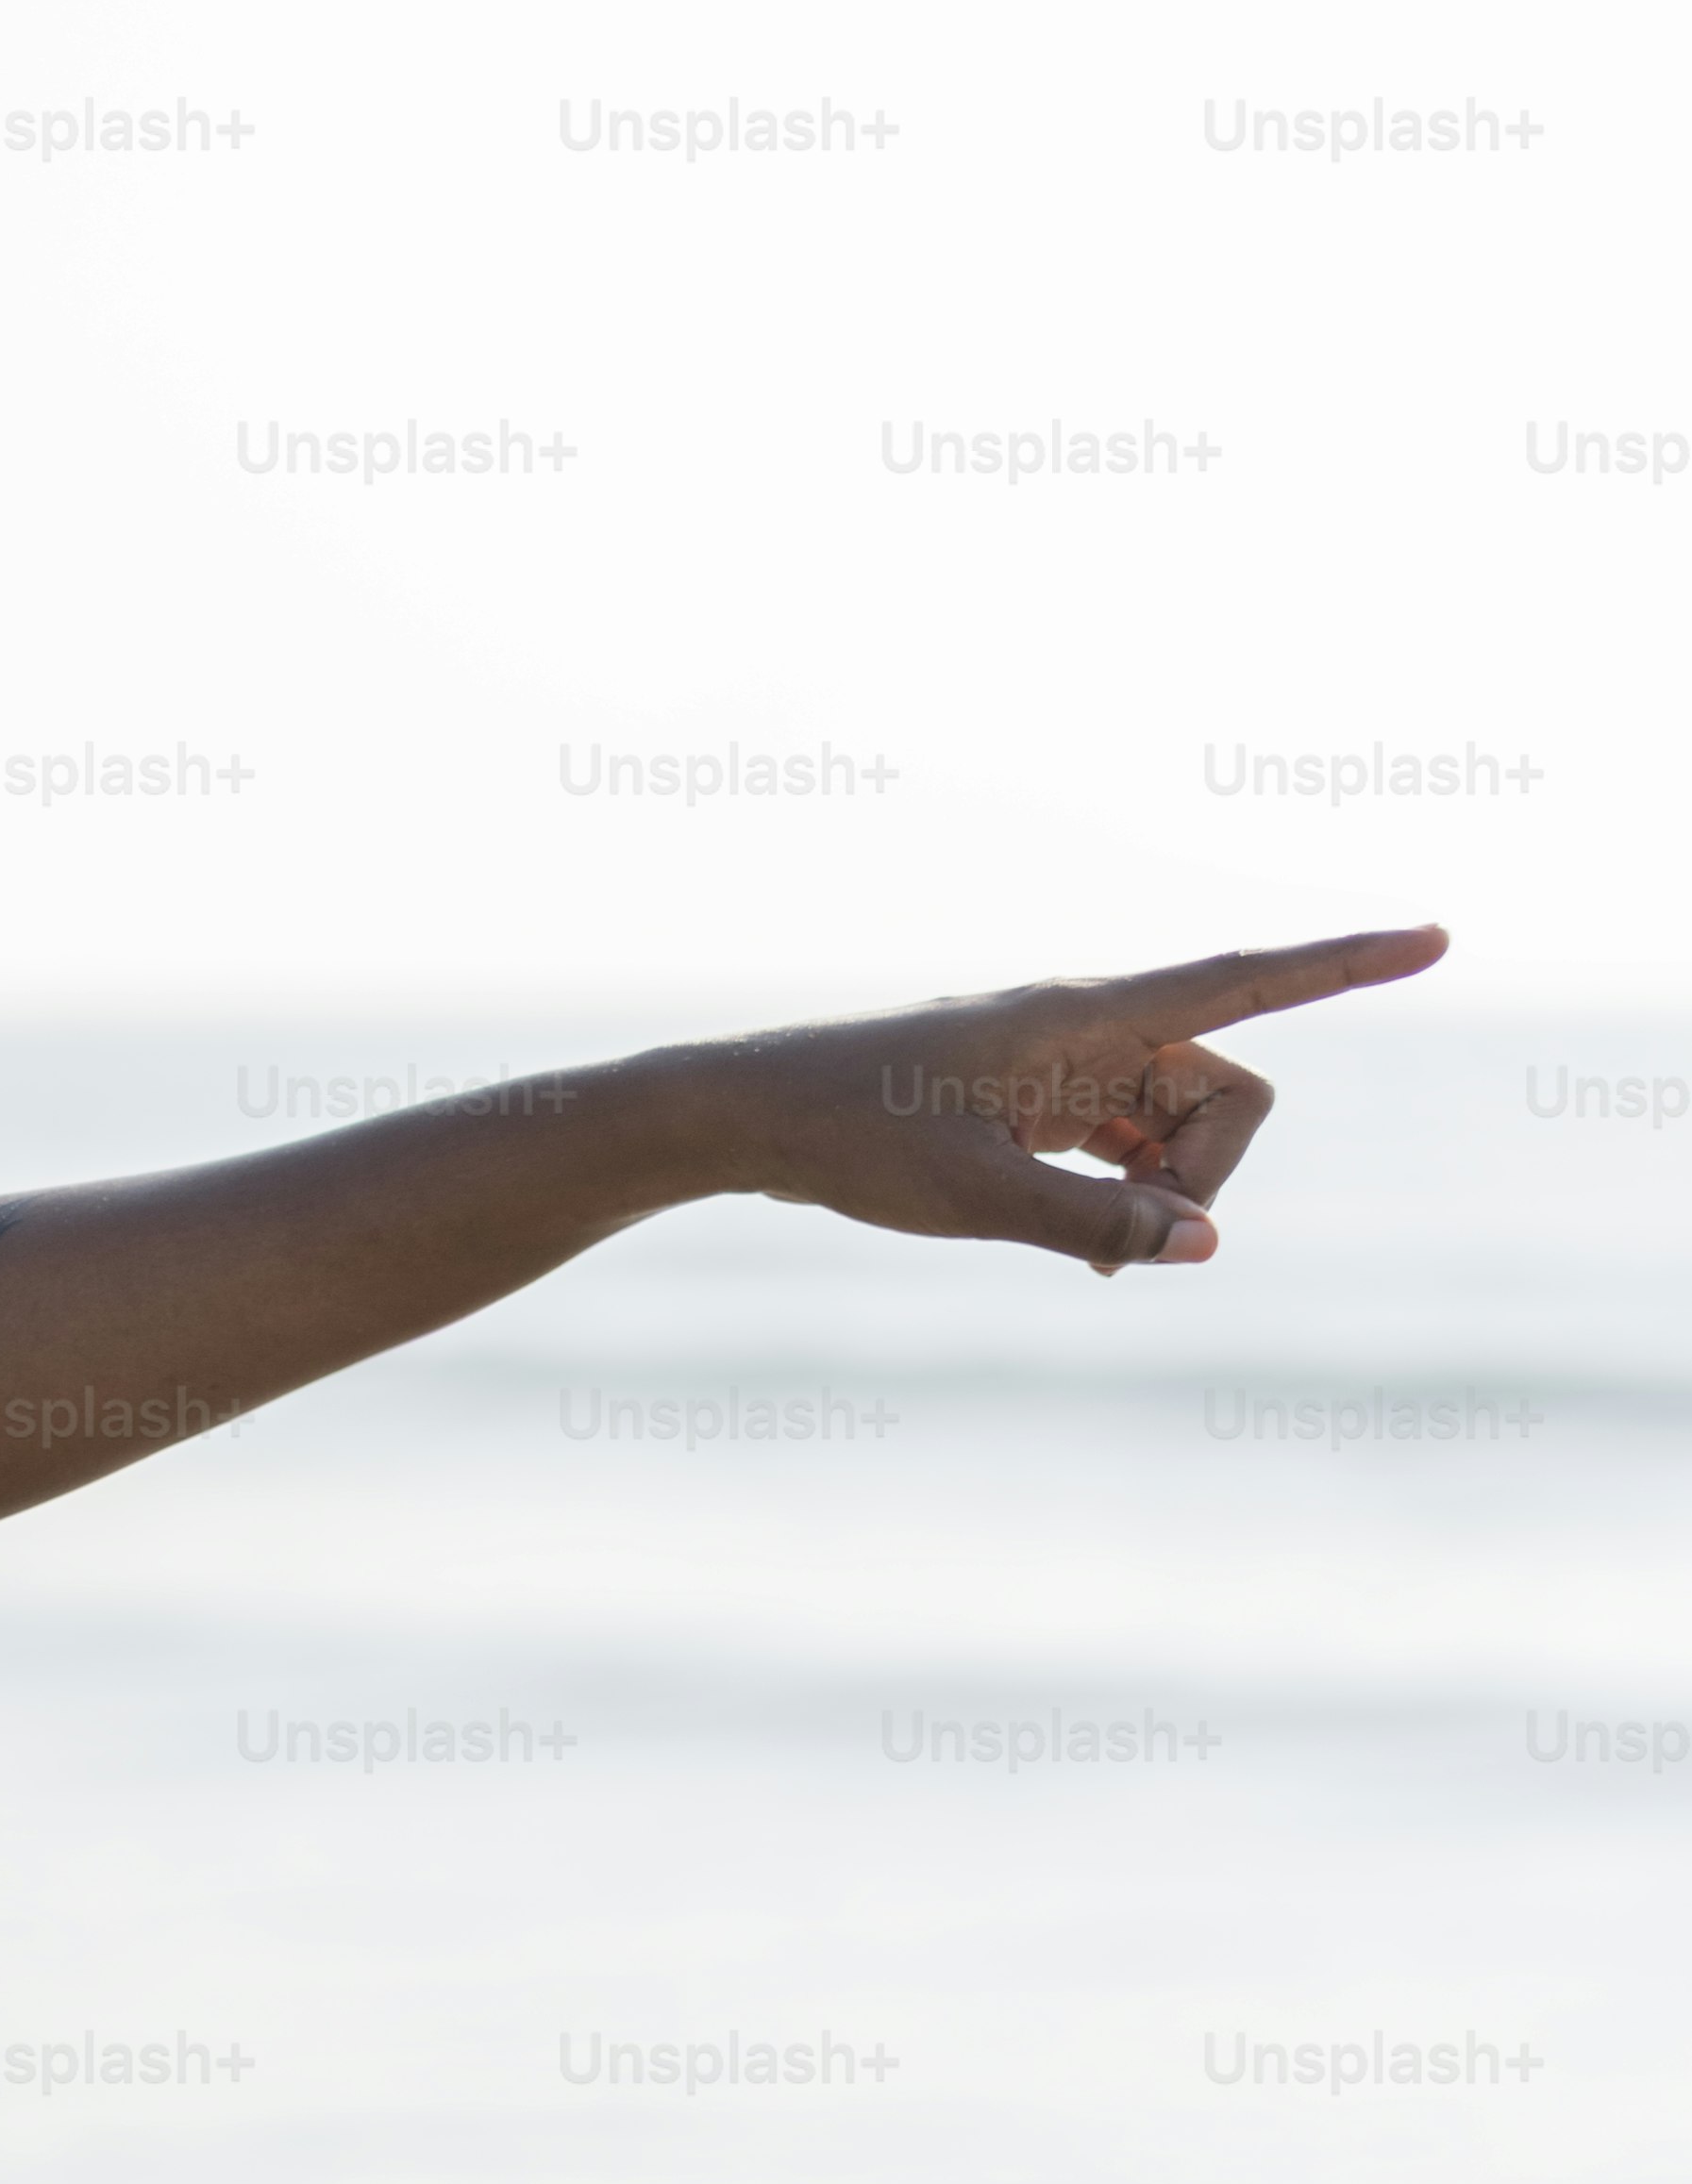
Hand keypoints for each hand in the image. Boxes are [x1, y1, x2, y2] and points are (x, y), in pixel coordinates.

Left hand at [703, 924, 1447, 1270]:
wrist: (747, 1117)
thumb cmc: (850, 1136)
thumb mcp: (973, 1195)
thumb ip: (1097, 1225)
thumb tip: (1203, 1247)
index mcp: (1087, 1017)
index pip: (1246, 983)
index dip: (1347, 965)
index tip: (1436, 937)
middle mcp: (1092, 1031)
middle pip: (1229, 1094)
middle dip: (1209, 1171)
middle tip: (1131, 1234)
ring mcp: (1071, 1070)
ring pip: (1183, 1132)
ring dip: (1166, 1196)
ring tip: (1090, 1246)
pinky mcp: (1044, 1107)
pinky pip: (1134, 1152)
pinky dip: (1132, 1199)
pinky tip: (1090, 1247)